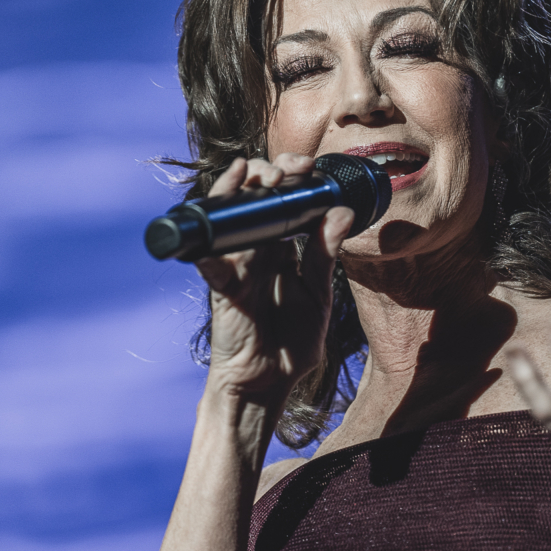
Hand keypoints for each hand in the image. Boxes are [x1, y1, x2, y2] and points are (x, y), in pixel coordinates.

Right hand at [195, 154, 355, 407]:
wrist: (269, 383)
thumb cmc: (291, 341)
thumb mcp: (318, 294)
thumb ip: (326, 254)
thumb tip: (341, 212)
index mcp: (279, 247)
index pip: (279, 199)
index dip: (289, 176)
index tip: (307, 167)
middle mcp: (254, 251)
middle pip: (249, 198)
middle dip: (262, 173)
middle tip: (282, 172)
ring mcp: (236, 267)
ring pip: (227, 219)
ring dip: (234, 193)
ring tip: (249, 176)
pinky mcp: (223, 290)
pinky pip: (211, 266)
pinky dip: (209, 251)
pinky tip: (216, 235)